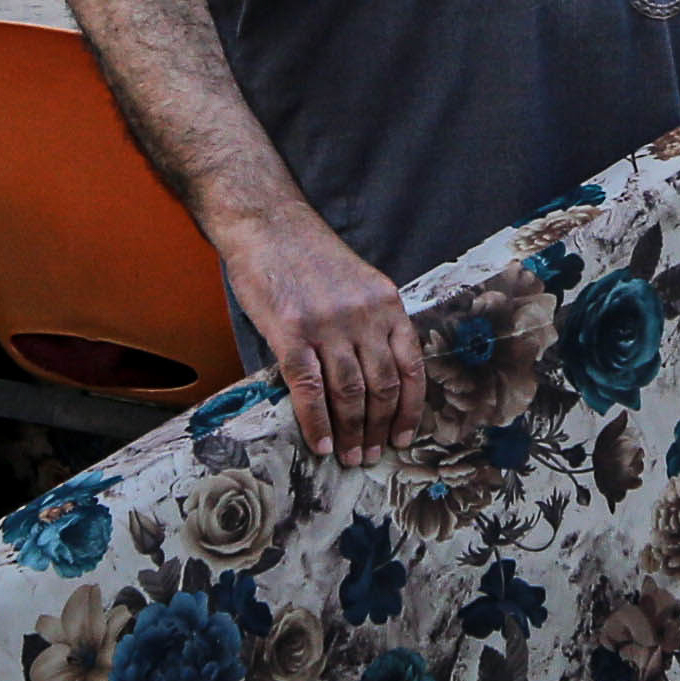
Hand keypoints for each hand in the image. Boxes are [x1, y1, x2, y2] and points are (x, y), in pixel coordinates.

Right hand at [218, 206, 422, 463]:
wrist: (267, 224)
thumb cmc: (309, 256)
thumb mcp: (358, 283)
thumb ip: (371, 324)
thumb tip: (374, 379)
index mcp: (388, 303)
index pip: (411, 366)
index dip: (410, 409)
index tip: (403, 436)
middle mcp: (365, 316)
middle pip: (382, 387)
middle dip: (379, 429)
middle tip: (371, 456)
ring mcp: (328, 325)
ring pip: (349, 393)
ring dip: (351, 433)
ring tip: (348, 456)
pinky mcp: (291, 332)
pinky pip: (309, 389)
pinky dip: (317, 422)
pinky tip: (320, 443)